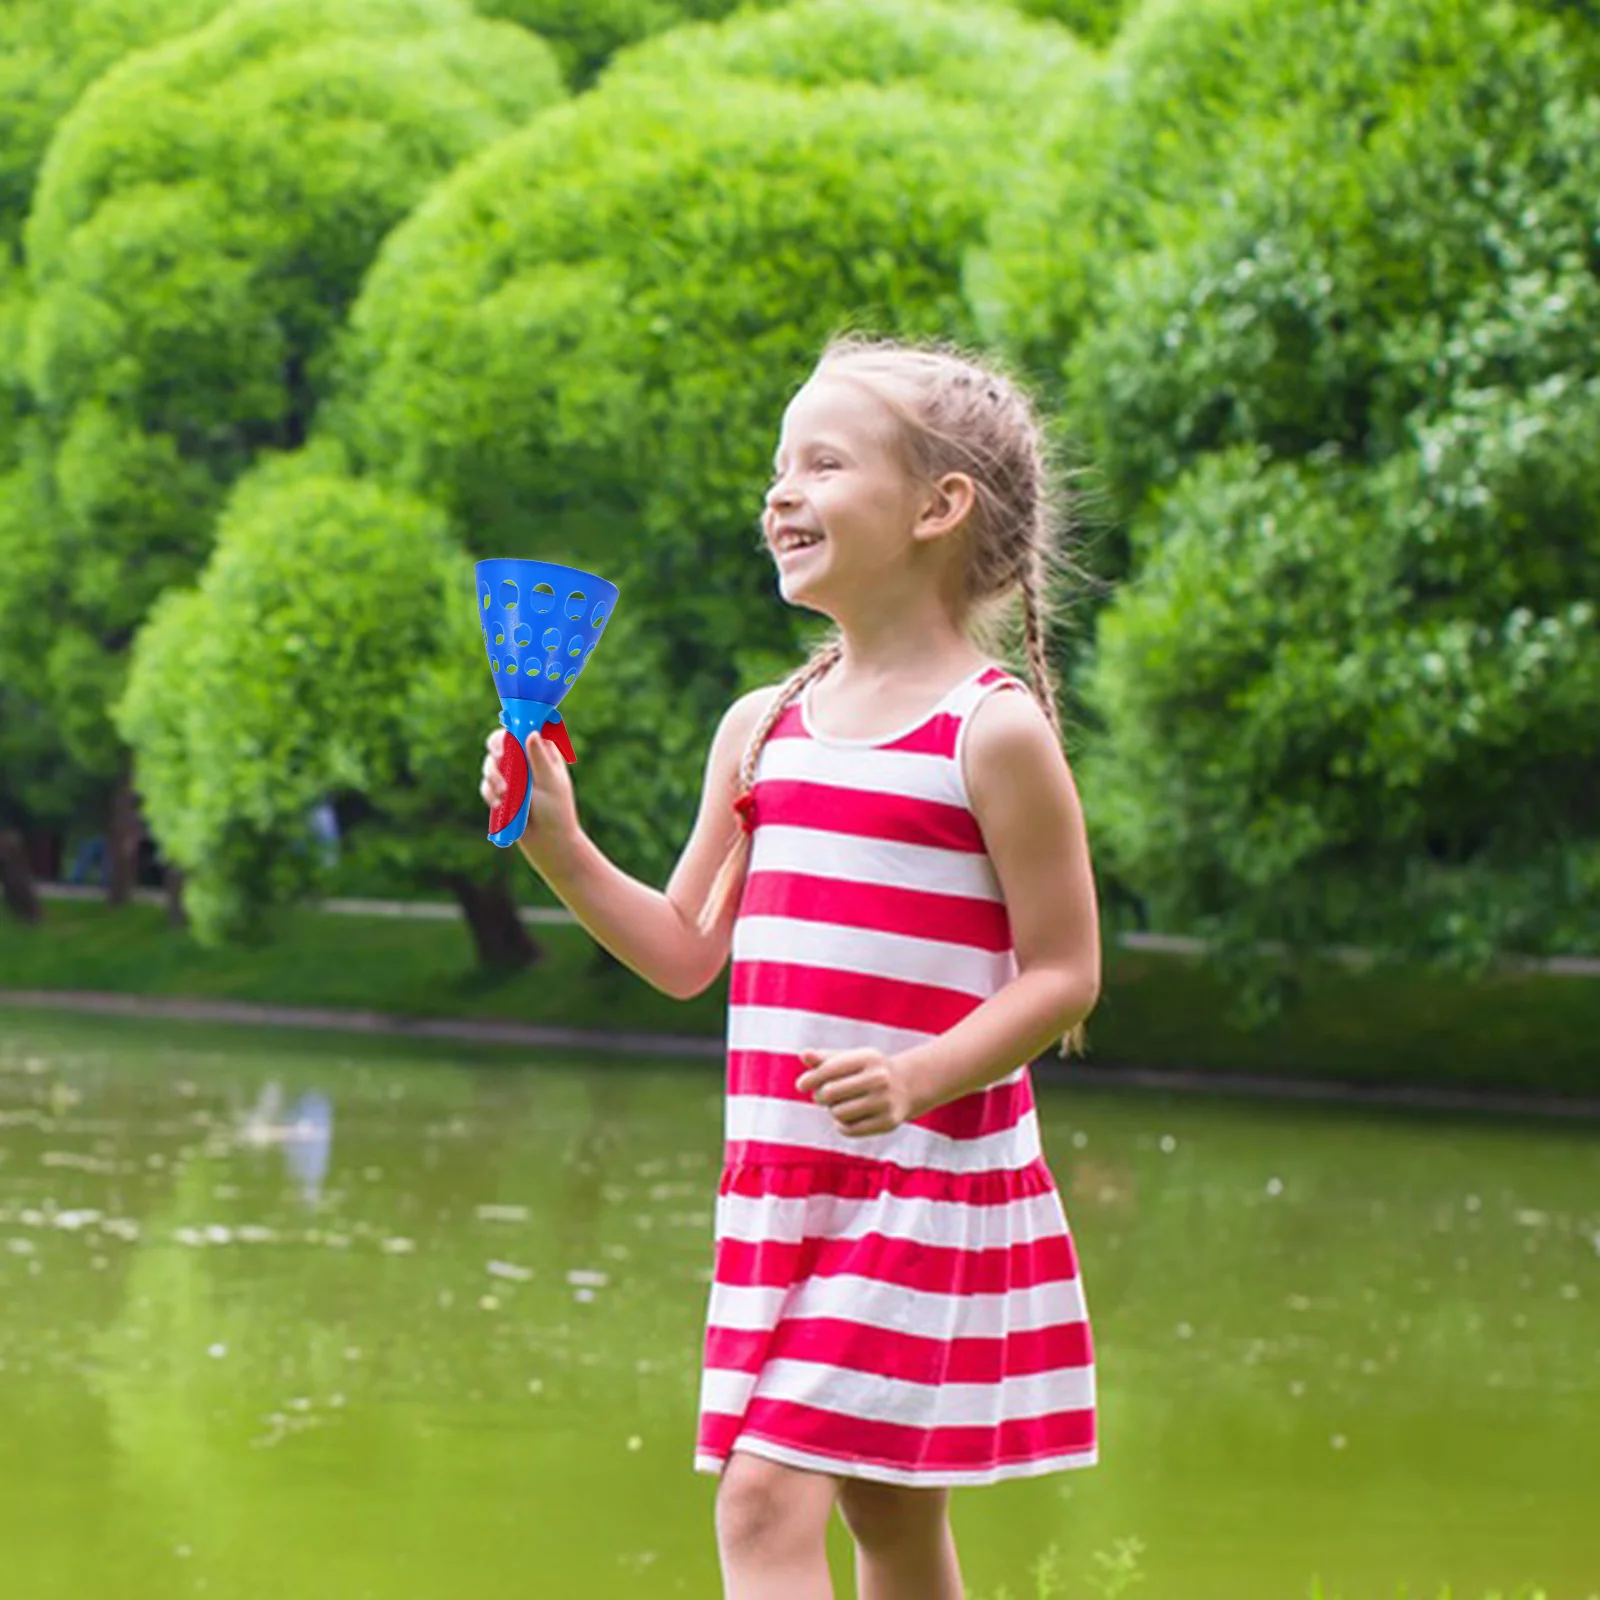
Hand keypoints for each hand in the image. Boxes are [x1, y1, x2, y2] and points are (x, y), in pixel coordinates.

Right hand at [479, 727, 580, 866]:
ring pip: (490, 764)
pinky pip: (486, 785)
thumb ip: (540, 759)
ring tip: (503, 793)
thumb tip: (531, 733)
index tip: (508, 739)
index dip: (511, 728)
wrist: (548, 842)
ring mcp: (511, 775)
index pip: (524, 728)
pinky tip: (497, 803)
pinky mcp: (501, 791)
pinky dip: (488, 792)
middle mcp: (525, 759)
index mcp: (542, 751)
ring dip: (492, 776)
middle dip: (496, 752)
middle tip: (499, 759)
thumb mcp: (550, 783)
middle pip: (500, 743)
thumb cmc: (556, 811)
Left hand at [796, 1048, 917, 1137]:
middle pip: (829, 1093)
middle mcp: (880, 1078)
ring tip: (839, 1104)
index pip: (829, 1069)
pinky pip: (848, 1129)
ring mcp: (886, 1101)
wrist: (905, 1087)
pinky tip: (847, 1117)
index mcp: (869, 1057)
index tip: (801, 1085)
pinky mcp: (888, 1122)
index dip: (811, 1078)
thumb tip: (804, 1056)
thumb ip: (824, 1058)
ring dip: (832, 1110)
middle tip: (821, 1096)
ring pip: (838, 1113)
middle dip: (820, 1096)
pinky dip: (841, 1124)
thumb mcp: (848, 1059)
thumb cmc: (866, 1071)